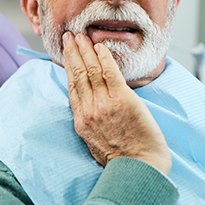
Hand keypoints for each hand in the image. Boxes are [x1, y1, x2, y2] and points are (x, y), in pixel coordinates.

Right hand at [62, 32, 171, 173]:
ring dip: (85, 50)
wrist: (138, 168)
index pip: (72, 88)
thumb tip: (90, 108)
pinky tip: (100, 46)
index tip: (66, 54)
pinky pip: (110, 73)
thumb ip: (90, 123)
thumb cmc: (121, 160)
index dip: (68, 68)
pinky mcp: (122, 100)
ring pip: (91, 71)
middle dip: (72, 53)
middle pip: (77, 75)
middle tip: (69, 36)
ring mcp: (104, 105)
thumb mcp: (94, 143)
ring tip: (81, 36)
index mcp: (81, 121)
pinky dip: (104, 57)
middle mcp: (89, 111)